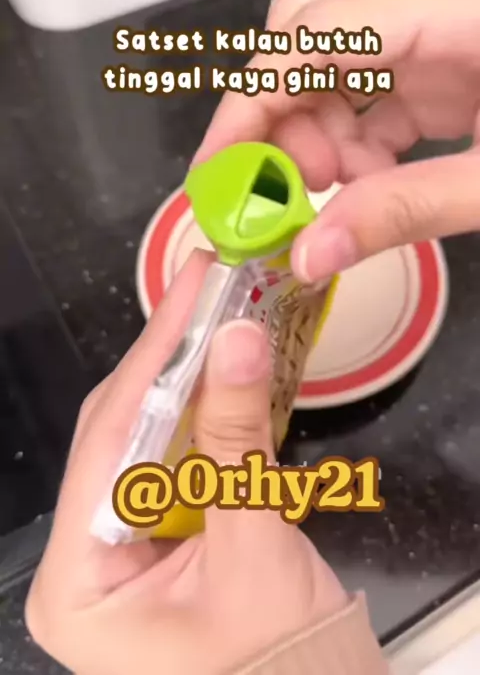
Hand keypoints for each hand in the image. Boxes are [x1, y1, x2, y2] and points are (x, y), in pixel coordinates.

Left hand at [26, 250, 346, 674]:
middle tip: (205, 285)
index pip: (105, 445)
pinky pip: (174, 455)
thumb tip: (239, 334)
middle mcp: (83, 555)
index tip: (189, 292)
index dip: (151, 362)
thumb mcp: (253, 547)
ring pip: (146, 435)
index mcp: (75, 581)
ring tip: (214, 308)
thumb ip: (238, 440)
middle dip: (167, 358)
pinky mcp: (155, 531)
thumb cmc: (276, 662)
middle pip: (120, 432)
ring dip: (187, 376)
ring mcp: (118, 542)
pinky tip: (222, 364)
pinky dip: (204, 410)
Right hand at [194, 0, 479, 282]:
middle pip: (310, 32)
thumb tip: (306, 256)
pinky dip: (355, 138)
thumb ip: (404, 211)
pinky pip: (372, 87)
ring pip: (334, 62)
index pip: (312, 34)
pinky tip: (370, 181)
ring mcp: (439, 28)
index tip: (216, 171)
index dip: (251, 102)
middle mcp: (435, 2)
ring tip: (343, 193)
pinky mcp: (447, 57)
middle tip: (295, 187)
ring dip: (319, 132)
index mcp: (456, 6)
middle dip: (282, 114)